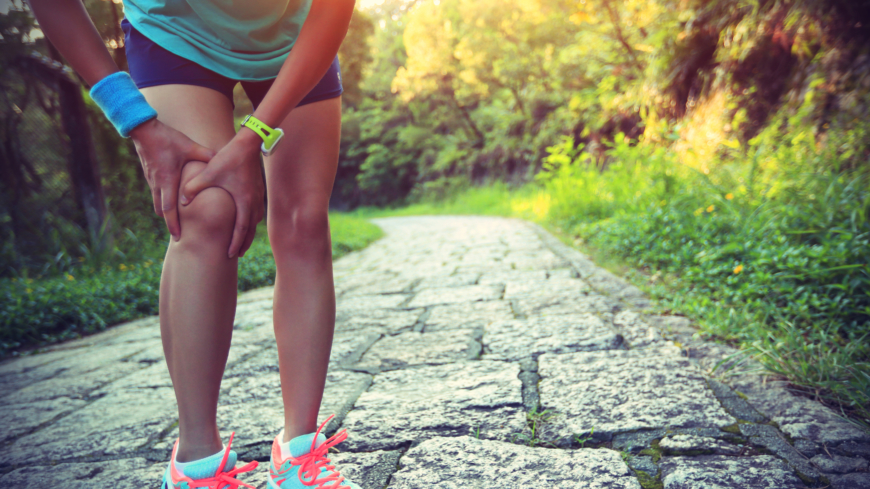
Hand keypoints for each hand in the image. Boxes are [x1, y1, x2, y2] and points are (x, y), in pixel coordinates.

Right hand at [129, 118, 216, 240]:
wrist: (143, 130)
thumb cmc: (167, 139)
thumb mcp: (190, 147)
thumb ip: (207, 155)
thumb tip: (223, 160)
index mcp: (168, 181)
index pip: (169, 210)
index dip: (173, 224)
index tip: (178, 237)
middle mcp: (158, 184)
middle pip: (161, 210)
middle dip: (169, 223)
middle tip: (178, 235)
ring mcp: (152, 180)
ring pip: (157, 202)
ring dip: (165, 212)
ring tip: (175, 220)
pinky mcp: (149, 175)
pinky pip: (156, 193)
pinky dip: (162, 200)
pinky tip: (171, 201)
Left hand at [180, 128, 265, 257]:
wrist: (248, 143)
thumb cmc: (229, 158)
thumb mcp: (209, 173)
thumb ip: (193, 187)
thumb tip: (181, 201)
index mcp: (243, 201)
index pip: (241, 229)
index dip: (235, 243)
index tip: (231, 254)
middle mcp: (254, 201)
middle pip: (251, 230)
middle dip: (244, 243)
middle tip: (237, 255)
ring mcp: (258, 196)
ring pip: (255, 221)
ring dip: (248, 232)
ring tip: (242, 241)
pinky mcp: (258, 190)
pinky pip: (256, 211)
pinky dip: (252, 221)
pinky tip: (246, 222)